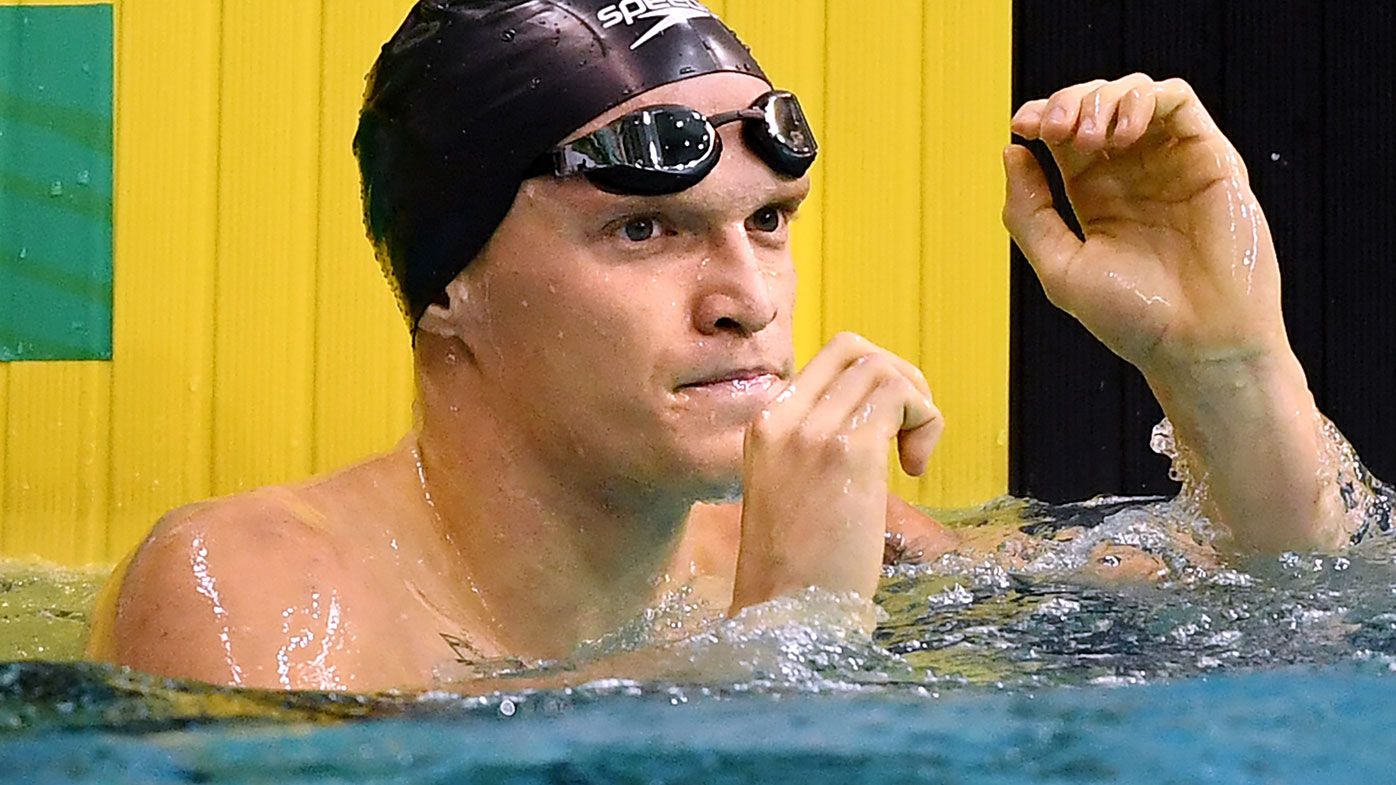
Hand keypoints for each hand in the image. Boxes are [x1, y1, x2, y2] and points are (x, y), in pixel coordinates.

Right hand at [729, 333, 942, 611]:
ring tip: (913, 458)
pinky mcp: (848, 453)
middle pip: (855, 351)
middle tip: (911, 433)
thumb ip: (816, 450)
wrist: (787, 616)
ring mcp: (811, 433)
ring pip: (882, 370)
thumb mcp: (792, 493)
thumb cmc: (797, 574)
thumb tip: (871, 421)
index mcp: (763, 427)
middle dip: (899, 378)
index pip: (827, 361)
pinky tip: (915, 470)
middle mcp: (782, 420)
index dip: (872, 379)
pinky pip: (901, 399)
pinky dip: (925, 422)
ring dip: (916, 403)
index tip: (888, 430)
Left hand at [1003, 74, 1289, 378]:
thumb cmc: (1134, 318)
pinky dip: (1143, 99)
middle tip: (1052, 128)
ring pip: (1134, 94)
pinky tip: (1122, 134)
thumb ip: (1029, 213)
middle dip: (1066, 102)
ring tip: (1089, 136)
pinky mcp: (1210, 157)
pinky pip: (1177, 101)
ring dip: (1102, 98)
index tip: (1022, 126)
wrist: (1199, 343)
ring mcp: (1172, 163)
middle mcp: (1134, 175)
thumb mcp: (1060, 269)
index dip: (1040, 116)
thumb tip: (1012, 151)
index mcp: (1096, 197)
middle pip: (1094, 106)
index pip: (1063, 135)